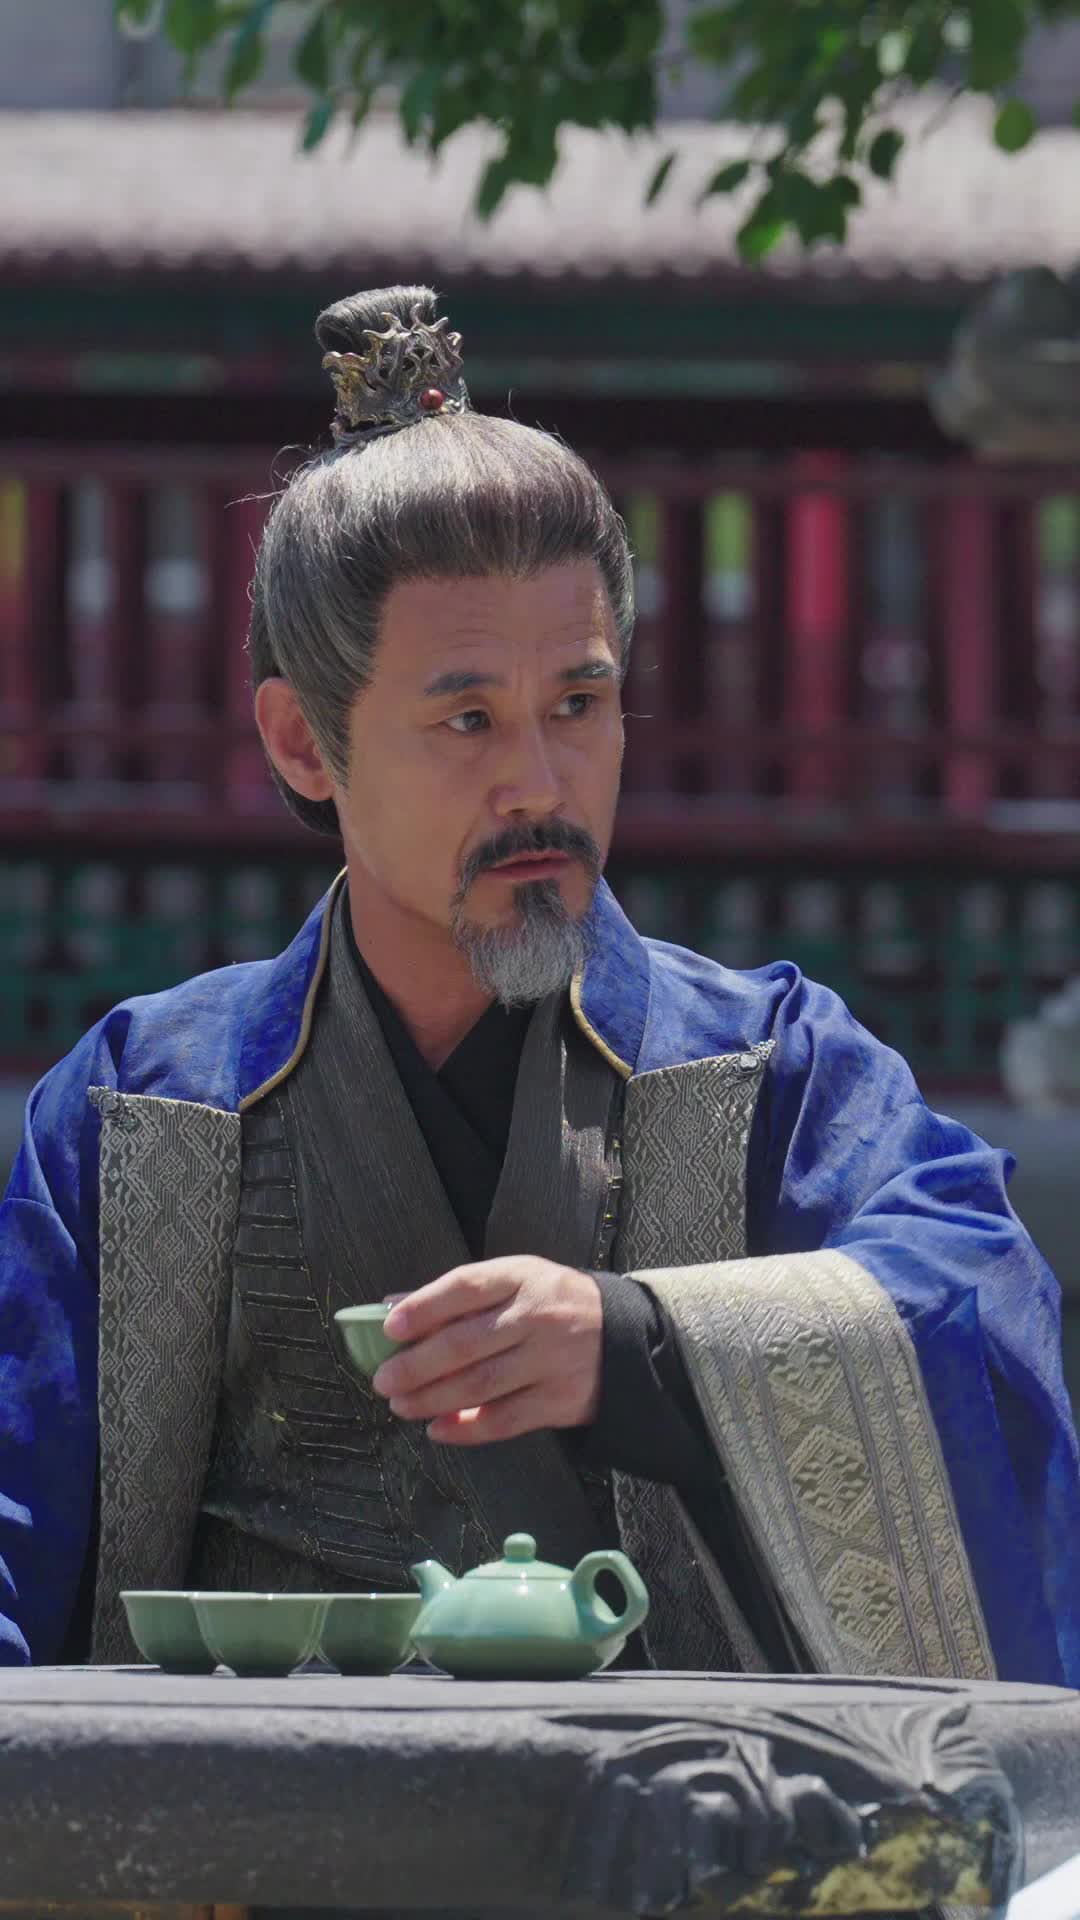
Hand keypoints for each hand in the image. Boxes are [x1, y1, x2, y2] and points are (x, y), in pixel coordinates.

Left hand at [373, 1255, 602, 1445]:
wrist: (626, 1337)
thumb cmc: (553, 1304)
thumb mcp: (518, 1280)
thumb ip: (461, 1294)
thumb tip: (394, 1307)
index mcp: (522, 1277)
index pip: (466, 1287)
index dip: (424, 1307)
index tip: (389, 1326)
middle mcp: (537, 1317)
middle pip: (466, 1343)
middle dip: (416, 1365)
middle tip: (383, 1380)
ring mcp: (550, 1360)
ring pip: (480, 1385)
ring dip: (432, 1399)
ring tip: (401, 1405)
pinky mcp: (560, 1400)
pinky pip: (505, 1420)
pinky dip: (467, 1428)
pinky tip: (438, 1429)